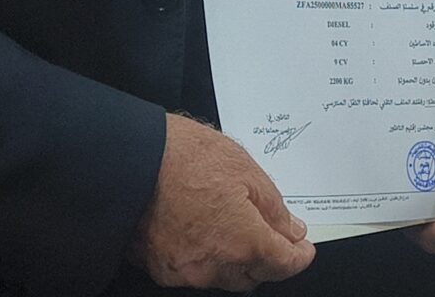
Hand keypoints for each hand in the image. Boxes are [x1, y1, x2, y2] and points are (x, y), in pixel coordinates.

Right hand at [131, 114, 315, 290]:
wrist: (130, 159)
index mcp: (243, 243)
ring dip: (235, 260)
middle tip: (269, 232)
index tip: (303, 247)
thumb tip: (291, 231)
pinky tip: (202, 231)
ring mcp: (185, 273)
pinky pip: (194, 272)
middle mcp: (215, 268)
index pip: (283, 264)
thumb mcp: (245, 169)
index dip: (299, 255)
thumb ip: (273, 209)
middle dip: (266, 257)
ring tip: (230, 226)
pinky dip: (206, 258)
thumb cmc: (185, 157)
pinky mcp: (160, 268)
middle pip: (254, 275)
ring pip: (224, 277)